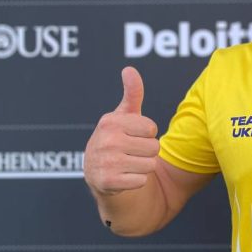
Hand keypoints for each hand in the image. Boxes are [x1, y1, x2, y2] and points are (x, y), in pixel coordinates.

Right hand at [84, 67, 160, 196]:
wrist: (97, 173)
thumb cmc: (116, 139)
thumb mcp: (123, 116)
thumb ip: (131, 93)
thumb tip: (129, 69)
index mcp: (111, 122)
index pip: (152, 128)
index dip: (147, 134)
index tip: (133, 136)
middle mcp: (106, 140)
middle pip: (154, 147)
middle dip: (147, 151)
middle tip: (131, 152)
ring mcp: (106, 162)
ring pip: (150, 165)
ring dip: (143, 167)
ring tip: (128, 163)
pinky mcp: (108, 182)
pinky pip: (142, 180)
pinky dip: (136, 181)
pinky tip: (124, 177)